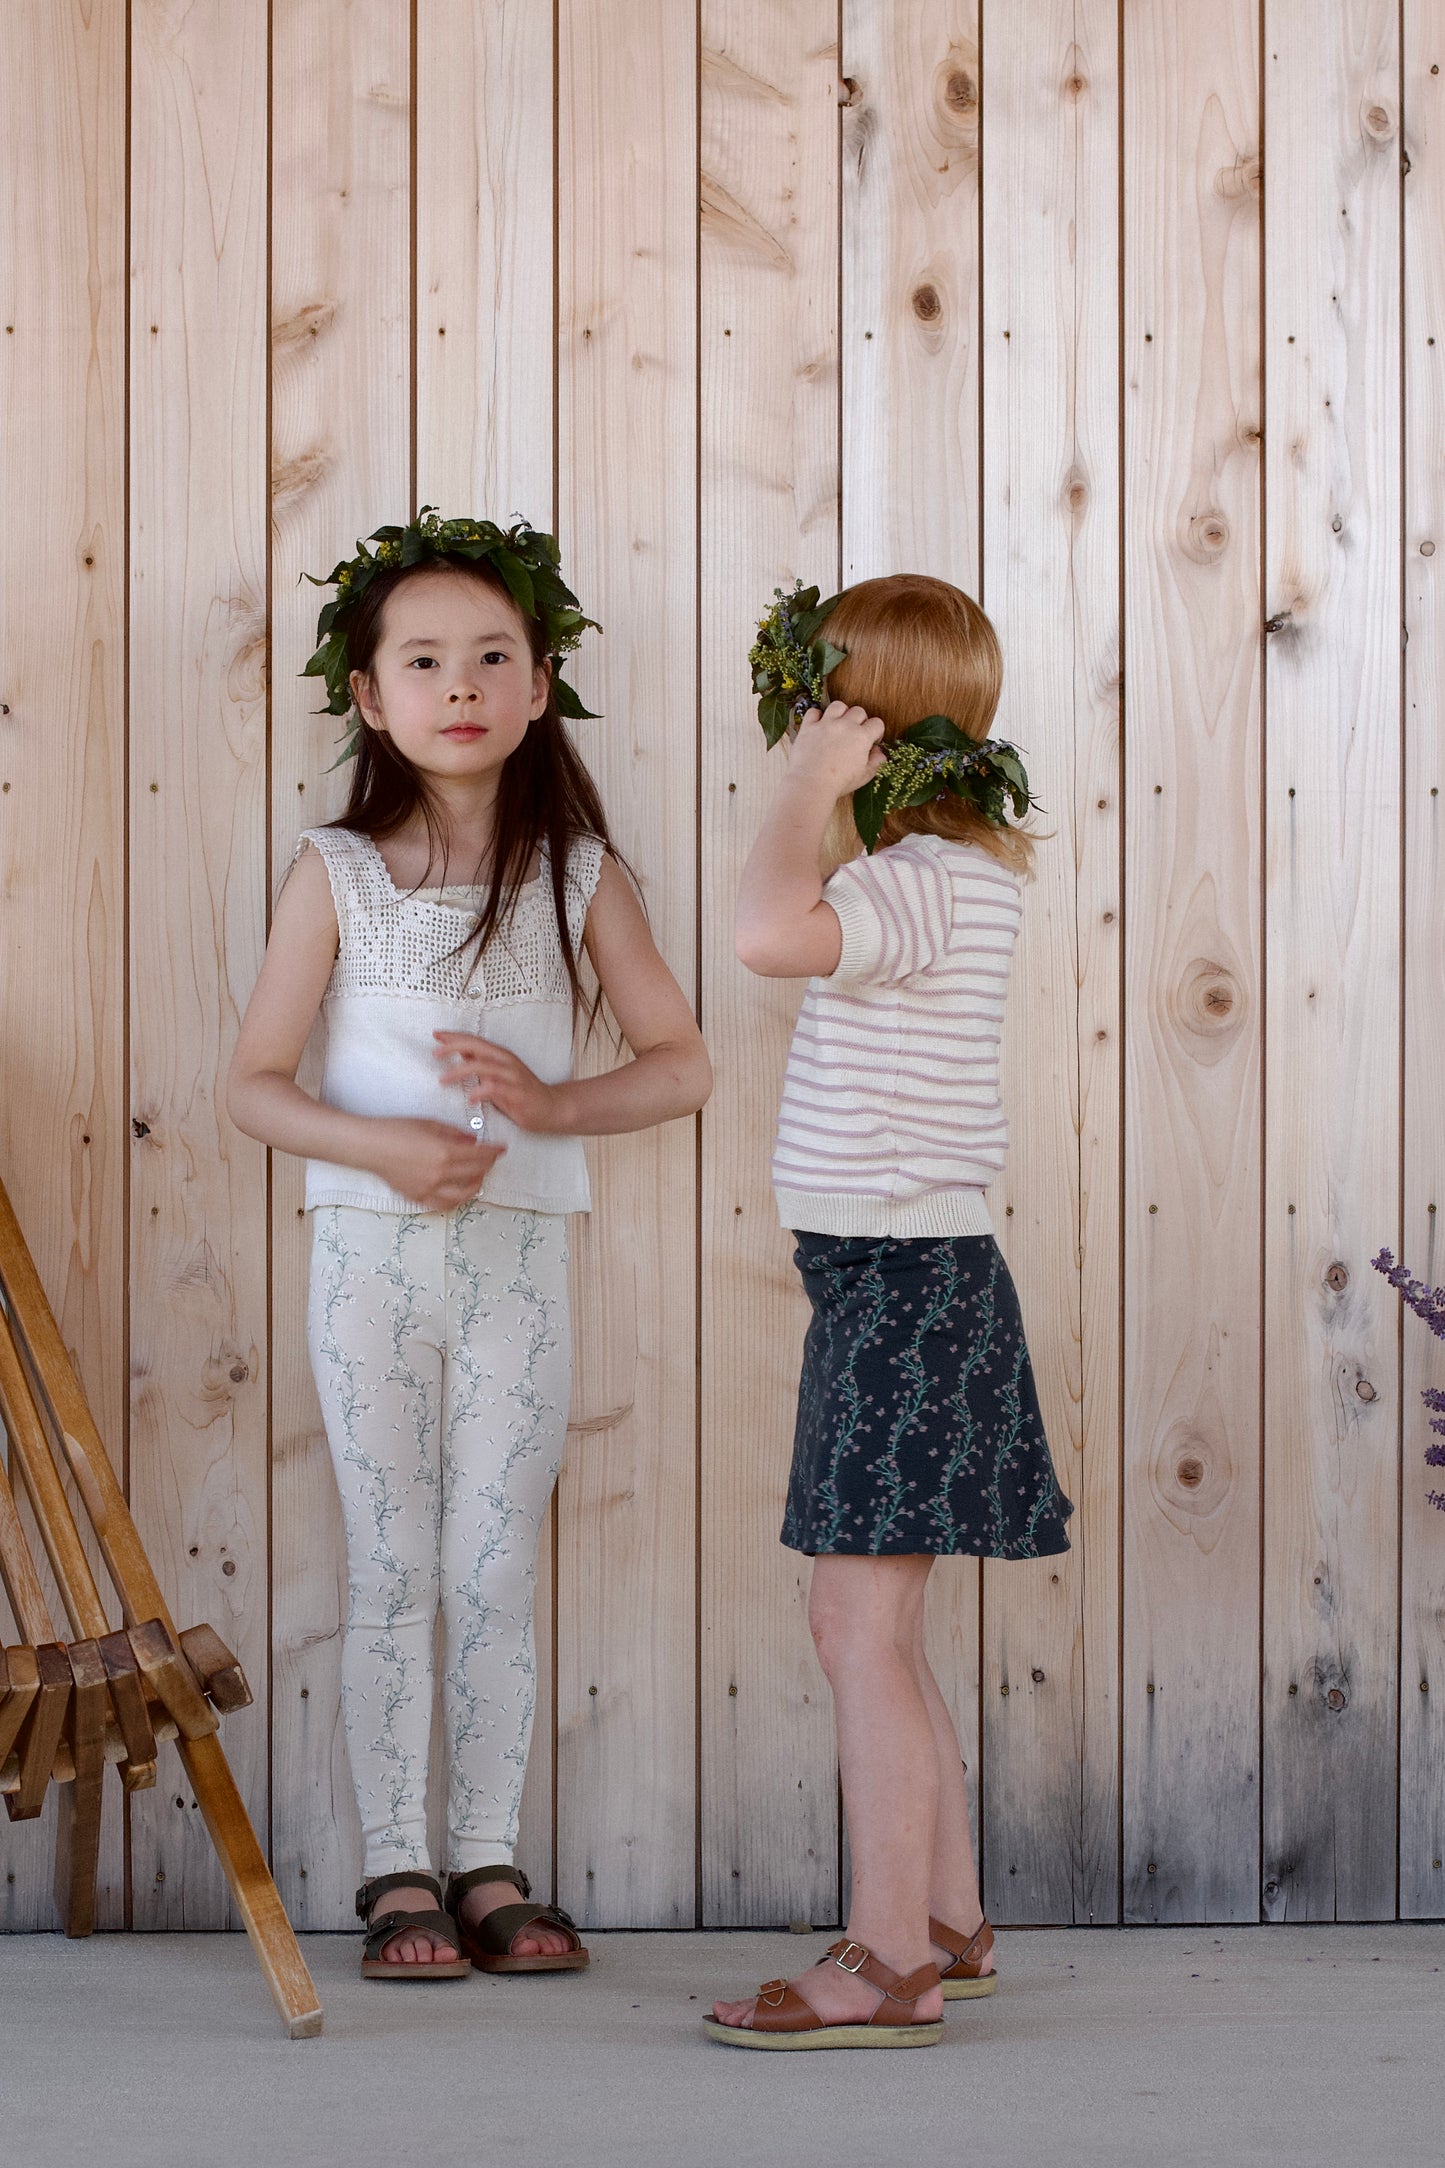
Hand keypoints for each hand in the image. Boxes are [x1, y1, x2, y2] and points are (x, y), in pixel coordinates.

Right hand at [363, 1116, 504, 1210]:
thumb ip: (454, 1134)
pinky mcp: (417, 1197)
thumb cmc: (396, 1129)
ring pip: (463, 1194)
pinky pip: (443, 1204)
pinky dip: (456, 1199)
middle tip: (492, 1159)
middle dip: (488, 1166)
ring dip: (476, 1185)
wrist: (369, 1146)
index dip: (494, 1151)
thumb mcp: (429, 1124)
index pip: (479, 1155)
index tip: (502, 1148)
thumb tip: (473, 1141)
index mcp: (444, 1152)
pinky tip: (460, 1192)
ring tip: (479, 1177)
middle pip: (475, 1173)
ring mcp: (429, 1188)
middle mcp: (439, 1173)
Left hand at [433, 1032, 561, 1134]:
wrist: (551, 1107)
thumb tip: (460, 1051)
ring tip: (443, 1080)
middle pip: (476, 1047)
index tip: (436, 1034)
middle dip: (453, 1047)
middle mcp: (506, 1061)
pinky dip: (480, 1091)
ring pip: (482, 1066)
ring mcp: (512, 1076)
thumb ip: (481, 1063)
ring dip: (459, 1071)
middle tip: (435, 1053)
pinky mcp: (517, 1092)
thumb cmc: (521, 1092)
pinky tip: (470, 1099)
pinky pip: (495, 1088)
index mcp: (500, 1055)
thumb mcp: (498, 1074)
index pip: (474, 1040)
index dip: (454, 1036)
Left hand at [785, 701, 886, 796]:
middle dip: (859, 721)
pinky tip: (819, 726)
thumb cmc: (839, 783)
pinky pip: (813, 712)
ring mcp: (826, 724)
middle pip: (858, 711)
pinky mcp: (809, 727)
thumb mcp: (864, 775)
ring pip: (838, 705)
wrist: (812, 784)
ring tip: (838, 725)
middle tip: (854, 734)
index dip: (876, 732)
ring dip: (840, 713)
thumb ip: (876, 761)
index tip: (871, 740)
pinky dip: (816, 717)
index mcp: (862, 737)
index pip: (877, 723)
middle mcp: (845, 725)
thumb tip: (880, 752)